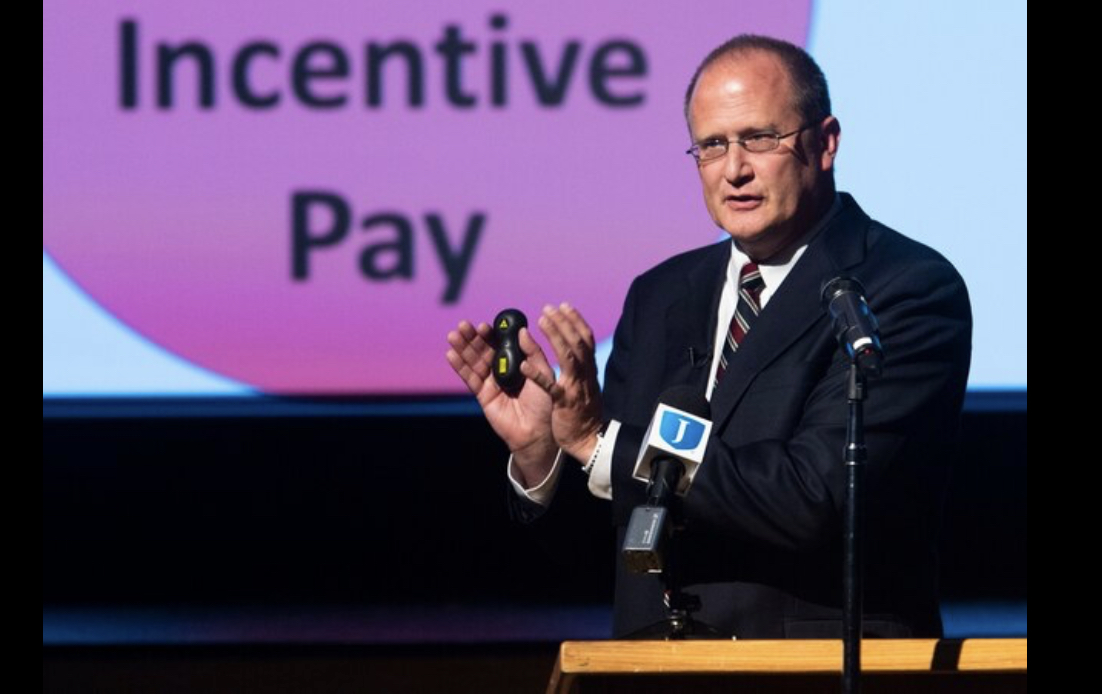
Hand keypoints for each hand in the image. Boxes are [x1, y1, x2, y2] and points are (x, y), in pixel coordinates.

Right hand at [446, 320, 555, 457]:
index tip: (484, 325)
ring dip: (462, 348)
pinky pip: (470, 379)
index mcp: (517, 362)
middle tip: (463, 325)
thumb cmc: (545, 403)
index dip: (492, 334)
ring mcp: (491, 382)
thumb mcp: (543, 373)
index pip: (502, 344)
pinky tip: (451, 354)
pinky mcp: (483, 395)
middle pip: (484, 350)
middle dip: (472, 338)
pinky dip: (460, 366)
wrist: (538, 432)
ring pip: (474, 362)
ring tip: (453, 335)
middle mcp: (503, 370)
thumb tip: (522, 330)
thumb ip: (533, 352)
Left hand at [524, 303, 603, 463]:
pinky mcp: (564, 403)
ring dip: (554, 336)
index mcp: (589, 370)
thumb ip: (579, 366)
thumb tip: (573, 347)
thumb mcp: (585, 385)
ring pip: (568, 357)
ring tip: (540, 321)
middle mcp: (584, 375)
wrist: (589, 440)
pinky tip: (523, 364)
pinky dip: (536, 375)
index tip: (564, 306)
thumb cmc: (583, 413)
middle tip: (548, 308)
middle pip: (577, 342)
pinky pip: (550, 387)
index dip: (575, 320)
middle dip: (562, 322)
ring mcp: (575, 388)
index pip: (585, 339)